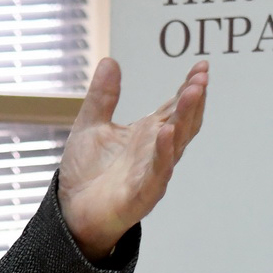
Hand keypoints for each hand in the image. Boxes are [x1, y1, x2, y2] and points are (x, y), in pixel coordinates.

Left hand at [58, 58, 208, 260]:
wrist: (71, 212)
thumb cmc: (86, 172)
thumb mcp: (91, 125)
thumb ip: (102, 96)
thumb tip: (110, 61)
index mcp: (147, 134)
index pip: (175, 108)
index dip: (189, 87)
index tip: (201, 66)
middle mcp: (156, 152)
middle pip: (182, 123)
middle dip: (193, 100)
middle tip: (201, 77)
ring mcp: (152, 173)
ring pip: (175, 145)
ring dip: (185, 119)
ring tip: (192, 94)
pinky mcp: (141, 195)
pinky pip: (157, 174)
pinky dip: (163, 153)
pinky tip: (166, 133)